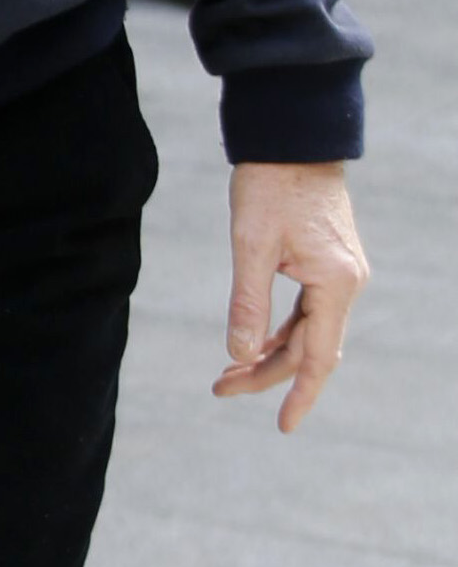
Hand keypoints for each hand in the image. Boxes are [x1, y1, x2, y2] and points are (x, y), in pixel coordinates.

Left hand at [214, 162, 367, 432]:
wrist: (292, 139)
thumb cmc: (271, 186)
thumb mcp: (251, 246)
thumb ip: (248, 304)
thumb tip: (239, 355)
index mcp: (335, 283)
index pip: (319, 357)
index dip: (300, 394)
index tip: (284, 428)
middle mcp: (347, 282)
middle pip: (310, 349)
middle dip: (267, 374)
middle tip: (220, 389)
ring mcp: (341, 272)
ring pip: (309, 332)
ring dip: (271, 354)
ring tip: (228, 373)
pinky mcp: (329, 262)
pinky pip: (309, 311)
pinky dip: (281, 331)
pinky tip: (254, 342)